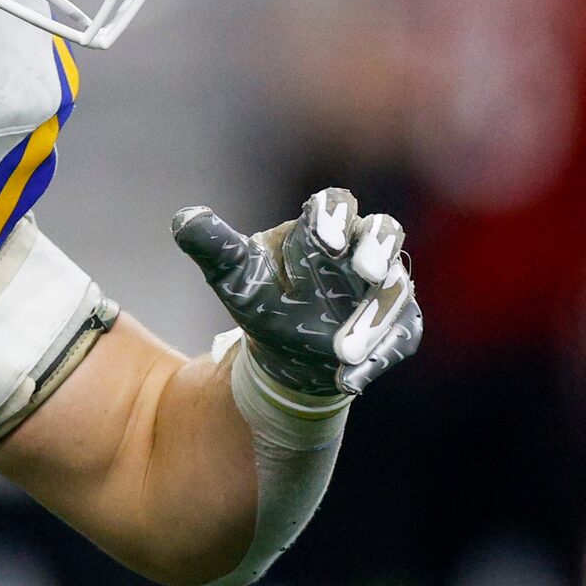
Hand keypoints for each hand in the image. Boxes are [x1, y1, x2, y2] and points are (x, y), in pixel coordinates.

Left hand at [172, 188, 420, 396]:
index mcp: (320, 228)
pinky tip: (352, 380)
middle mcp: (360, 250)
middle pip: (385, 232)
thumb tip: (184, 219)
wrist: (284, 354)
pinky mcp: (396, 327)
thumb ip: (213, 246)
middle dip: (379, 249)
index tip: (326, 239)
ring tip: (343, 353)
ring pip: (394, 292)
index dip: (335, 216)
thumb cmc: (262, 300)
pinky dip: (380, 358)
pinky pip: (401, 338)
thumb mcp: (232, 275)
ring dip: (373, 321)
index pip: (336, 204)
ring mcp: (383, 289)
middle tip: (368, 270)